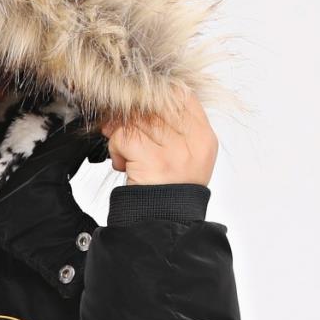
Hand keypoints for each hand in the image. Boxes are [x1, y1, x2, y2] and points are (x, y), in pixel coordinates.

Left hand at [98, 83, 216, 185]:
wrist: (162, 224)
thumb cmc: (167, 191)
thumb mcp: (183, 157)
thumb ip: (171, 127)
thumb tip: (141, 100)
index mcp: (204, 138)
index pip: (182, 96)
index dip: (155, 94)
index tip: (138, 103)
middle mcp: (193, 142)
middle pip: (156, 104)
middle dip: (132, 114)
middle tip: (118, 126)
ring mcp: (175, 152)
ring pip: (138, 119)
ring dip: (121, 133)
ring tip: (123, 151)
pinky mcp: (153, 161)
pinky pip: (125, 137)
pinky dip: (116, 147)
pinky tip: (120, 163)